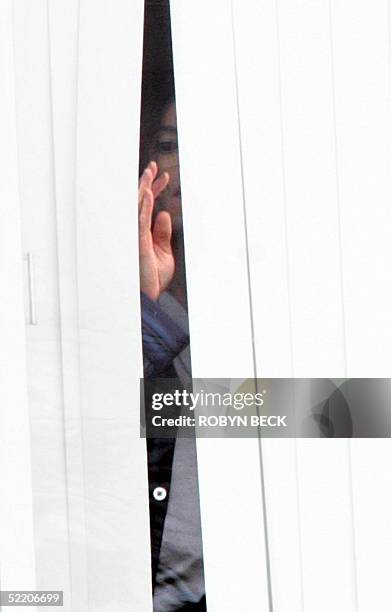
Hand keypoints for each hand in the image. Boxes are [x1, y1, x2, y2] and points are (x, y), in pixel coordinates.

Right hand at [138, 161, 173, 299]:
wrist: (148, 297)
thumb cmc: (153, 278)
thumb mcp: (164, 252)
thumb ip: (162, 233)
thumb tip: (164, 214)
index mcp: (144, 232)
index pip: (148, 206)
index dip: (155, 190)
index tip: (165, 177)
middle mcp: (137, 231)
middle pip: (141, 202)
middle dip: (147, 183)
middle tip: (154, 167)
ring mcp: (135, 236)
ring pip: (136, 208)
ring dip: (143, 190)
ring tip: (150, 173)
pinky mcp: (137, 243)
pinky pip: (139, 221)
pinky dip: (143, 208)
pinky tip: (148, 195)